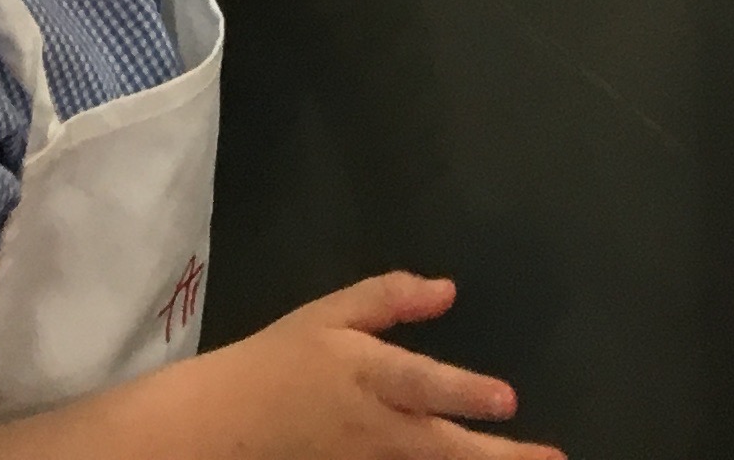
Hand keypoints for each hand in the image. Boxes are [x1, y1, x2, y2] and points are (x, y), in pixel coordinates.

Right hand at [188, 275, 553, 459]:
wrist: (225, 427)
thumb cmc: (279, 362)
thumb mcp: (328, 315)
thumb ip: (389, 299)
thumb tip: (448, 290)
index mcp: (367, 375)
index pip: (423, 385)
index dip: (464, 393)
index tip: (508, 401)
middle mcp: (376, 429)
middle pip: (444, 448)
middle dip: (500, 458)